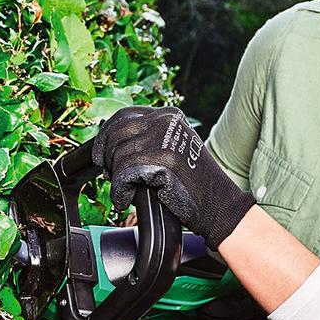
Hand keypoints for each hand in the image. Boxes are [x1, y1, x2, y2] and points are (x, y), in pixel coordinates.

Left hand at [89, 105, 256, 248]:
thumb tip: (111, 144)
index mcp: (167, 115)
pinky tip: (126, 200)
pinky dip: (120, 192)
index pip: (123, 116)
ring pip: (117, 158)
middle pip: (115, 136)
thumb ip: (149, 138)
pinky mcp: (161, 163)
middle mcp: (165, 122)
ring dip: (116, 180)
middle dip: (108, 160)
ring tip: (126, 192)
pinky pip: (123, 176)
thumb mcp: (174, 147)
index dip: (105, 137)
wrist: (218, 204)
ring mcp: (163, 141)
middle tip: (113, 179)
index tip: (100, 156)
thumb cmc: (194, 183)